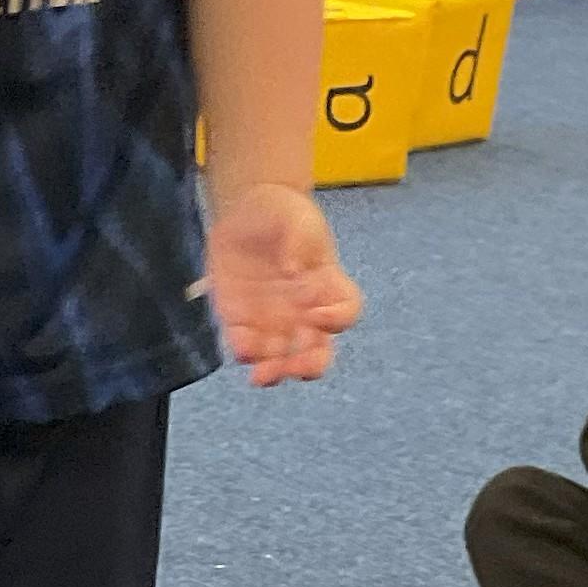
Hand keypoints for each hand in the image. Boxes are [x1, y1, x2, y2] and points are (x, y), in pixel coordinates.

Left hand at [206, 185, 359, 385]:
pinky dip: (245, 354)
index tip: (316, 312)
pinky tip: (242, 347)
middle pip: (317, 352)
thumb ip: (300, 240)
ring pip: (281, 361)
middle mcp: (304, 312)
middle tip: (295, 365)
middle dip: (308, 366)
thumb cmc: (282, 213)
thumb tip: (294, 271)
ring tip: (262, 375)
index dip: (337, 319)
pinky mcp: (241, 323)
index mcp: (327, 286)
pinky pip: (246, 349)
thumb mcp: (297, 216)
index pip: (346, 312)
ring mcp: (273, 321)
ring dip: (275, 371)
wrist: (244, 211)